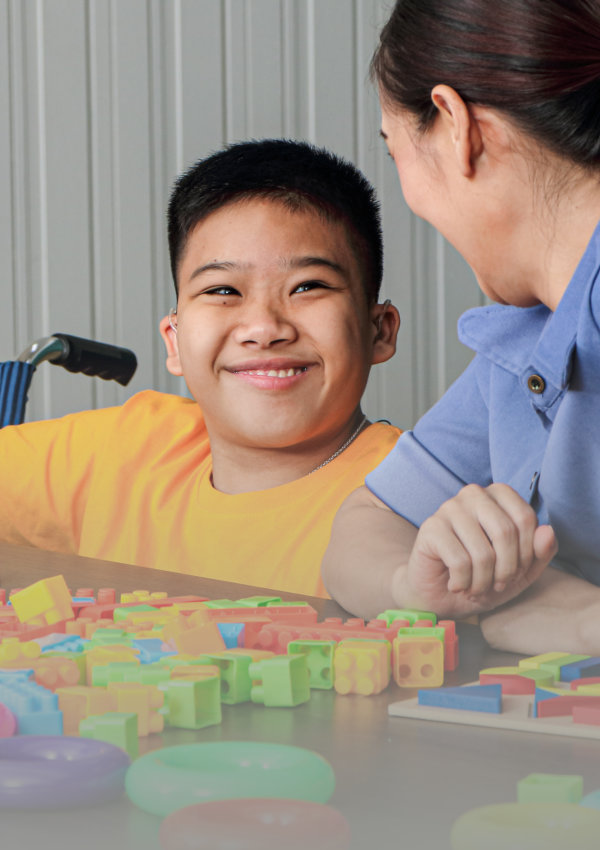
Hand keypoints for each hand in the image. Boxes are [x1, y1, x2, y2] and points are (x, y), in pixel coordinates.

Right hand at [393, 483, 557, 617]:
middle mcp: (473, 494)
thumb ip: (540, 552)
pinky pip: (459, 561)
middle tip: (497, 585)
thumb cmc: (483, 578)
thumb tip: (548, 532)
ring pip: (483, 552)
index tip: (516, 572)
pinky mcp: (431, 528)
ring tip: (476, 588)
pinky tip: (457, 585)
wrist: (441, 595)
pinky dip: (463, 583)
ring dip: (483, 582)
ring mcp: (449, 508)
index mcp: (498, 496)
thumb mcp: (521, 571)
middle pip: (505, 532)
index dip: (527, 553)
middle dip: (506, 570)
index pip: (525, 518)